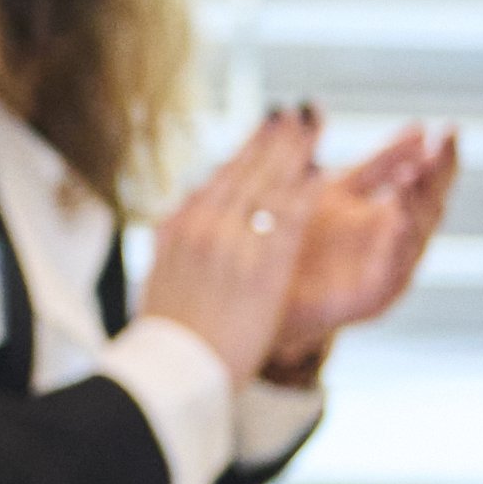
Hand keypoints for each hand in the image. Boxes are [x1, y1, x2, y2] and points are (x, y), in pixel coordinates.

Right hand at [138, 108, 320, 384]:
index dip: (247, 149)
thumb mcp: (160, 276)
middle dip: (273, 139)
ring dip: (293, 153)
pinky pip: (286, 219)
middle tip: (297, 112)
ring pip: (267, 186)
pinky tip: (322, 172)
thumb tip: (182, 218)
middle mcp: (201, 227)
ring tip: (315, 128)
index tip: (265, 129)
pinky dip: (303, 191)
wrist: (172, 372)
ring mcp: (230, 245)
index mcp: (177, 228)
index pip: (219, 178)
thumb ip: (177, 243)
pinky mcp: (259, 268)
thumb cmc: (167, 335)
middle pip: (245, 172)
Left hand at [267, 119, 457, 380]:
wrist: (263, 295)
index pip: (427, 181)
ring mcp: (388, 271)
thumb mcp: (343, 191)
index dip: (440, 156)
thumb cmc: (306, 238)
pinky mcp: (373, 299)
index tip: (447, 126)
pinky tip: (398, 220)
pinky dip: (397, 245)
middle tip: (445, 142)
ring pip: (415, 236)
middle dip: (440, 174)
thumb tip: (419, 126)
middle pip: (431, 205)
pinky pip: (392, 271)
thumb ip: (379, 163)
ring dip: (417, 204)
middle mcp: (398, 243)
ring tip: (415, 173)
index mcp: (394, 214)